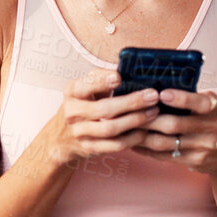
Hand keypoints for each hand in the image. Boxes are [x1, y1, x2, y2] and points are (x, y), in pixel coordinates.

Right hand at [44, 70, 162, 169]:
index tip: (119, 76)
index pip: (85, 85)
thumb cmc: (84, 103)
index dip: (101, 81)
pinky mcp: (89, 148)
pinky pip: (114, 145)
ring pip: (110, 128)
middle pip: (103, 109)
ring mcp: (80, 132)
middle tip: (152, 96)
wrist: (63, 136)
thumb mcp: (87, 87)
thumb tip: (129, 68)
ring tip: (153, 111)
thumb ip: (103, 78)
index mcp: (72, 91)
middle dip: (131, 102)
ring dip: (135, 120)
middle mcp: (72, 112)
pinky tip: (145, 130)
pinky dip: (132, 138)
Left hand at [133, 87, 216, 174]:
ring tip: (128, 129)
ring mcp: (204, 147)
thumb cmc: (209, 120)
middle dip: (150, 119)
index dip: (180, 98)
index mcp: (214, 107)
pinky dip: (147, 150)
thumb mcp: (207, 105)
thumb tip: (153, 87)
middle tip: (131, 113)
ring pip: (166, 143)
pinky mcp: (195, 161)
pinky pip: (165, 156)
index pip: (199, 102)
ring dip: (143, 136)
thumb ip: (188, 96)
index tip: (161, 94)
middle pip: (175, 124)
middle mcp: (213, 127)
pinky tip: (135, 143)